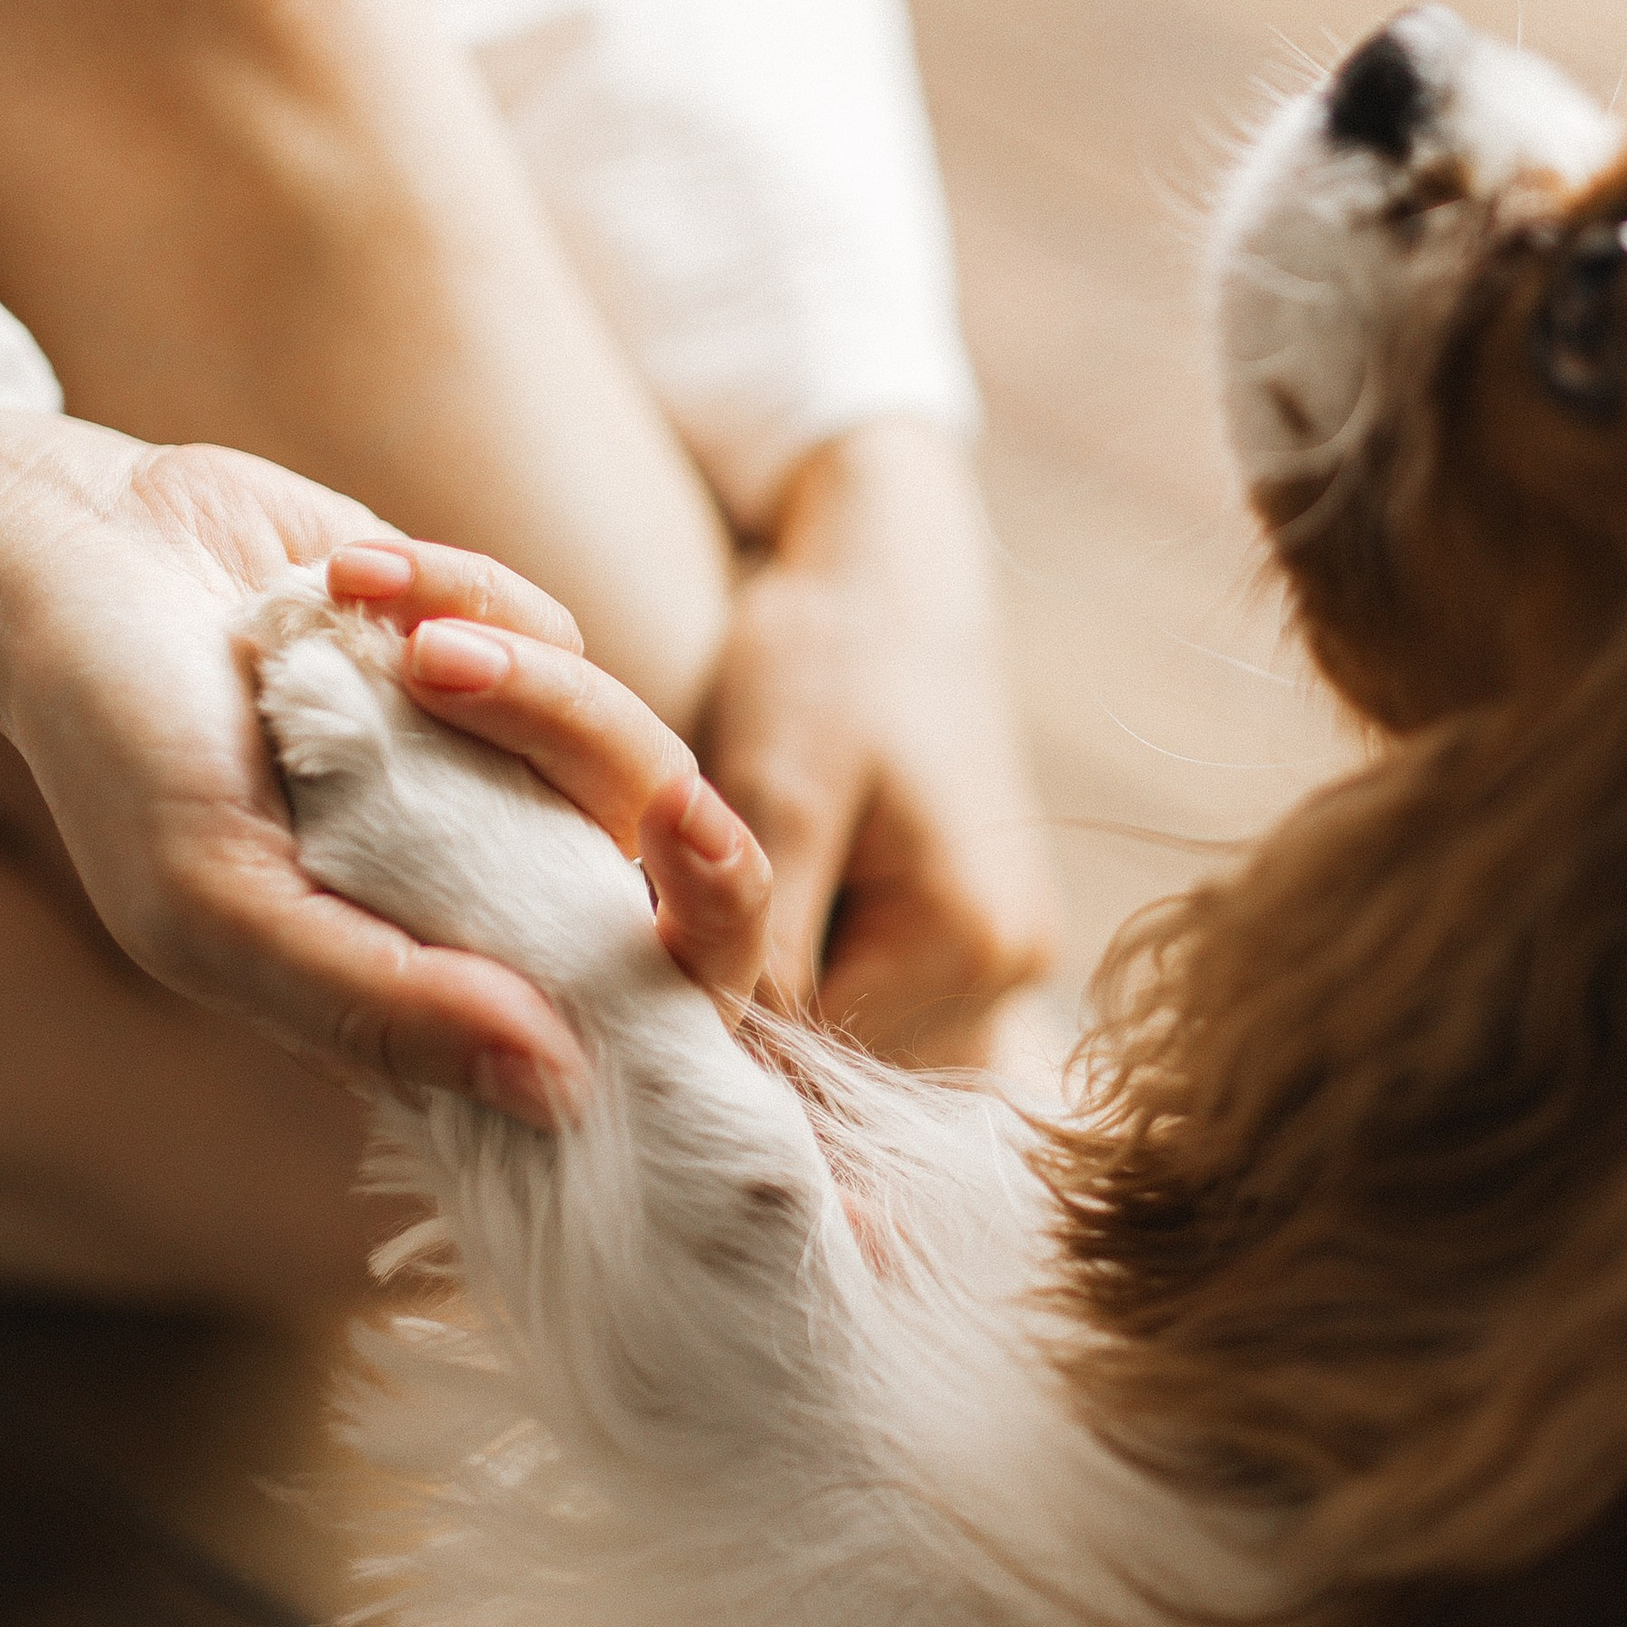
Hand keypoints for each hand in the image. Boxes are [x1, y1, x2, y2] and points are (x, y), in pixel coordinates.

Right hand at [0, 404, 713, 1126]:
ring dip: (517, 686)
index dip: (696, 970)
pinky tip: (336, 577)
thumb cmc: (121, 753)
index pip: (625, 1022)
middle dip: (690, 839)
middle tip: (675, 811)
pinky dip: (452, 592)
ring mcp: (496, 767)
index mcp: (432, 982)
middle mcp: (486, 886)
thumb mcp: (218, 905)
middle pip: (675, 890)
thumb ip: (378, 1008)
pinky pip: (551, 628)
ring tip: (380, 637)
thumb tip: (560, 1089)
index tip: (689, 891)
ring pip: (619, 747)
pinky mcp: (494, 645)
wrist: (70, 557)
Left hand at [699, 420, 1058, 1064]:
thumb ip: (756, 934)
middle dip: (742, 1001)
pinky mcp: (975, 922)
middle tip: (650, 930)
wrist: (892, 561)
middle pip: (832, 1049)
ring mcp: (1001, 948)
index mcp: (969, 941)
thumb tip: (711, 1064)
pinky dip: (807, 944)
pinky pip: (869, 978)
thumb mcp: (778, 789)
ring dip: (772, 976)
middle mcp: (1007, 966)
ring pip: (844, 1020)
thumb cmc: (828, 652)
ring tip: (703, 895)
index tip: (620, 973)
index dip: (706, 1019)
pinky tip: (766, 882)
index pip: (806, 1049)